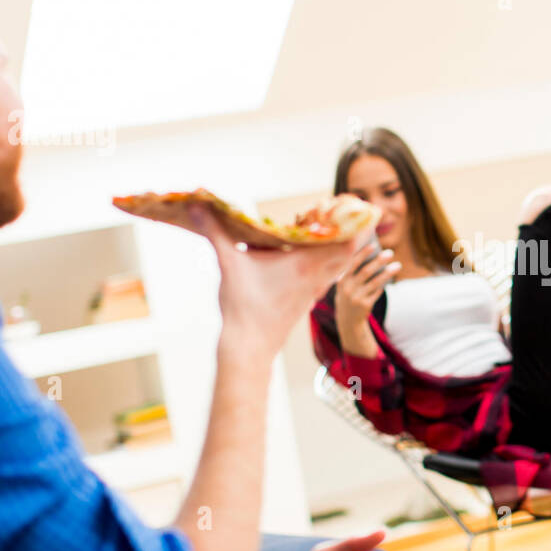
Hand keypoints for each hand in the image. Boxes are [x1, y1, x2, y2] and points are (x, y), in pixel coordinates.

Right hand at [190, 206, 361, 359]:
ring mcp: (315, 289)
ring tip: (323, 231)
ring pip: (339, 265)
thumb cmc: (243, 306)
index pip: (349, 239)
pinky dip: (325, 264)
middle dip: (348, 230)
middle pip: (350, 250)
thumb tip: (196, 203)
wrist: (249, 347)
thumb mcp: (228, 263)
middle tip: (333, 214)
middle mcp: (317, 275)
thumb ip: (214, 230)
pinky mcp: (307, 300)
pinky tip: (307, 257)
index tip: (342, 204)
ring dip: (337, 248)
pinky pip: (327, 277)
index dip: (353, 220)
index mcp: (306, 262)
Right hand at [334, 240, 399, 336]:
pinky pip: (378, 292)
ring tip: (398, 265)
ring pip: (375, 282)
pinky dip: (384, 284)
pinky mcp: (365, 305)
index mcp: (341, 280)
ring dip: (388, 273)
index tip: (374, 245)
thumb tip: (375, 257)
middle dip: (379, 261)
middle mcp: (348, 289)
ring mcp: (356, 298)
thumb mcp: (346, 285)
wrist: (348, 320)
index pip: (352, 264)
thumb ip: (355, 273)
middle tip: (390, 252)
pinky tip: (391, 277)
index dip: (363, 254)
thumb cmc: (349, 295)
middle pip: (366, 272)